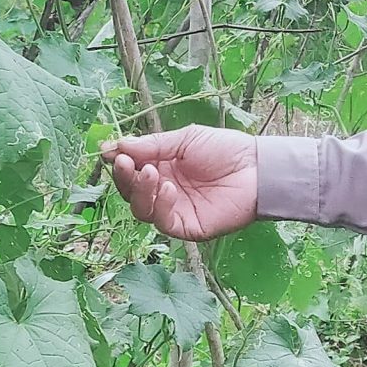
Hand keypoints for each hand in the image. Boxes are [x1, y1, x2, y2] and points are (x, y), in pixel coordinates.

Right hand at [103, 126, 257, 240]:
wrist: (256, 169)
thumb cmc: (225, 149)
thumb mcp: (184, 140)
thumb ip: (151, 145)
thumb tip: (115, 145)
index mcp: (161, 167)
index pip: (130, 169)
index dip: (119, 162)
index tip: (110, 151)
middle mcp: (163, 190)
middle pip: (130, 191)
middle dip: (124, 177)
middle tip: (126, 162)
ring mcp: (174, 210)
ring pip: (141, 209)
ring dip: (139, 191)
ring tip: (150, 172)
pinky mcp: (186, 227)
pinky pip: (163, 221)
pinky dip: (160, 205)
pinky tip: (168, 188)